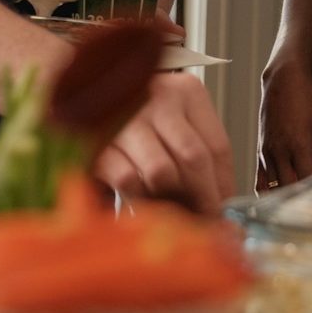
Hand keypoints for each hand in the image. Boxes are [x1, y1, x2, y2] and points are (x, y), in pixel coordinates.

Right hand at [92, 71, 233, 214]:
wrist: (88, 96)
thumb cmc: (141, 117)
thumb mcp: (179, 122)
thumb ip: (201, 152)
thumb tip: (221, 200)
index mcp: (186, 92)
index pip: (217, 146)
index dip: (223, 185)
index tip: (223, 208)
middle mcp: (157, 98)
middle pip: (193, 158)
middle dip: (202, 198)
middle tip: (203, 219)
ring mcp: (125, 118)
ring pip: (162, 172)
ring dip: (168, 199)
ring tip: (169, 208)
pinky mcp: (97, 142)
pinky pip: (128, 180)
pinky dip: (138, 197)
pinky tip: (140, 198)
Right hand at [257, 61, 311, 193]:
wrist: (283, 82)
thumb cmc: (308, 101)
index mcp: (298, 144)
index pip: (306, 181)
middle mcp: (278, 152)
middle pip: (287, 190)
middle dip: (300, 204)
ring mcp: (266, 153)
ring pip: (271, 190)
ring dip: (284, 202)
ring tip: (297, 213)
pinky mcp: (260, 153)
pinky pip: (260, 182)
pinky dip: (268, 195)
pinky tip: (279, 203)